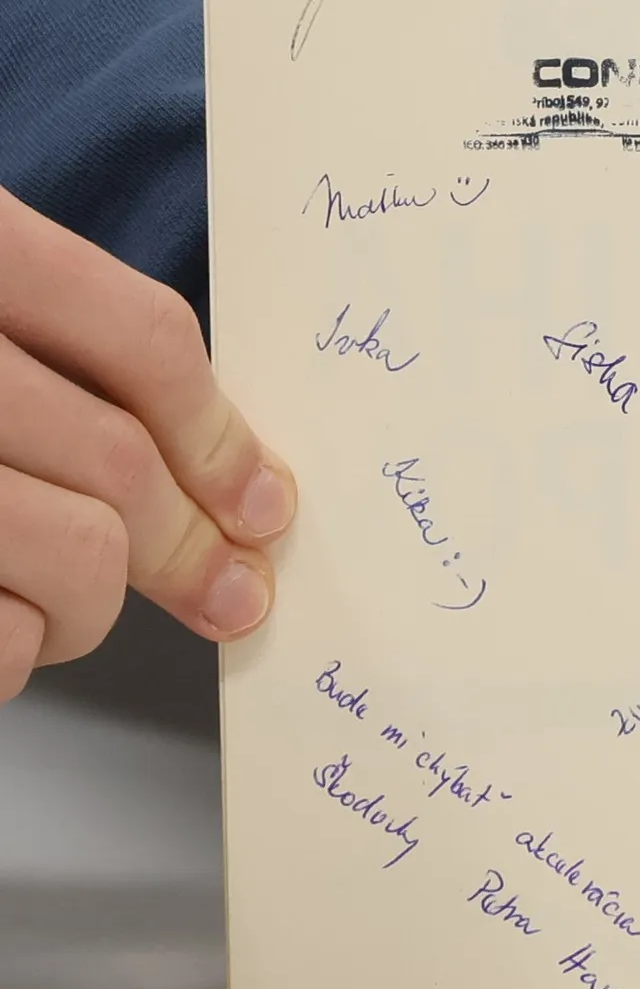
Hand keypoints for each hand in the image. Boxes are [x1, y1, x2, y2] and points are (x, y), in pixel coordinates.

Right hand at [0, 187, 295, 701]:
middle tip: (227, 589)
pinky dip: (12, 651)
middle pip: (116, 461)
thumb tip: (229, 484)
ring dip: (93, 608)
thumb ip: (57, 359)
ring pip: (75, 557)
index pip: (139, 336)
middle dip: (186, 545)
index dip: (221, 435)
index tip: (265, 505)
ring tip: (67, 607)